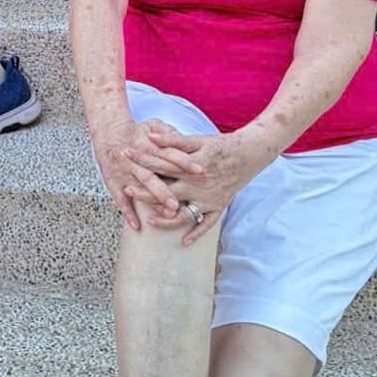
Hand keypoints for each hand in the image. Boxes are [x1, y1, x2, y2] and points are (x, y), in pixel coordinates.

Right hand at [90, 114, 186, 233]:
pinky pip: (119, 200)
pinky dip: (127, 213)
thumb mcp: (153, 125)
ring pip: (138, 190)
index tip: (198, 170)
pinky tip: (136, 226)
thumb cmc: (135, 130)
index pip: (167, 154)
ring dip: (152, 203)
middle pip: (151, 177)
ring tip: (166, 215)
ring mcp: (123, 173)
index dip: (183, 162)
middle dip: (164, 192)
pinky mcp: (113, 182)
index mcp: (145, 145)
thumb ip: (169, 134)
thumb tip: (185, 142)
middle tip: (177, 205)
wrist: (107, 130)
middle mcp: (134, 161)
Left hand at [124, 120, 265, 242]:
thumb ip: (174, 140)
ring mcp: (208, 199)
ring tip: (149, 220)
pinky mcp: (218, 206)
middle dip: (146, 193)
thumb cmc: (222, 145)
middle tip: (128, 191)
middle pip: (166, 193)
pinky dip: (196, 233)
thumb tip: (151, 135)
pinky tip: (183, 241)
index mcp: (190, 168)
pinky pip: (206, 224)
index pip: (160, 164)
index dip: (142, 160)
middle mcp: (198, 186)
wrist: (250, 154)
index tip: (126, 156)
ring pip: (183, 214)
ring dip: (166, 219)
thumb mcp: (198, 140)